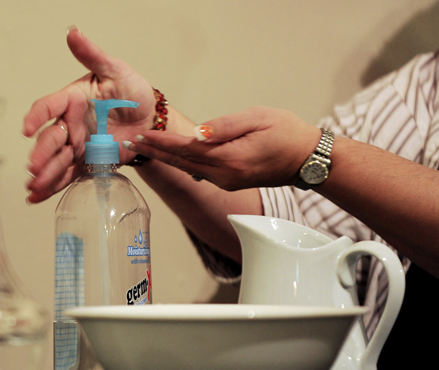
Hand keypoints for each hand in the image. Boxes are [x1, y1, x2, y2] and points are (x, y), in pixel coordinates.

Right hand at [22, 27, 156, 203]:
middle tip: (34, 166)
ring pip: (56, 161)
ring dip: (44, 174)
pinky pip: (68, 176)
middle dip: (41, 154)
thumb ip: (92, 55)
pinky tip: (36, 197)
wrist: (151, 118)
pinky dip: (52, 187)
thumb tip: (73, 32)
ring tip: (33, 186)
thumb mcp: (114, 69)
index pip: (49, 106)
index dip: (37, 117)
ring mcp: (78, 145)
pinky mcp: (88, 163)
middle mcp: (71, 124)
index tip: (28, 128)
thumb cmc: (132, 90)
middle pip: (51, 139)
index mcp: (72, 99)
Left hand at [123, 106, 320, 190]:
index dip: (163, 142)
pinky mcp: (229, 183)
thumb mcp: (258, 118)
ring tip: (145, 149)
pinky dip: (182, 164)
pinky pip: (199, 172)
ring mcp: (226, 182)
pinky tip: (171, 157)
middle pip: (182, 163)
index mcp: (230, 159)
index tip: (142, 135)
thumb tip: (198, 133)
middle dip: (156, 152)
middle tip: (132, 144)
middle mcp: (225, 176)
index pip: (187, 149)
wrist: (306, 159)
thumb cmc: (286, 132)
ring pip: (189, 169)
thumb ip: (225, 126)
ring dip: (166, 159)